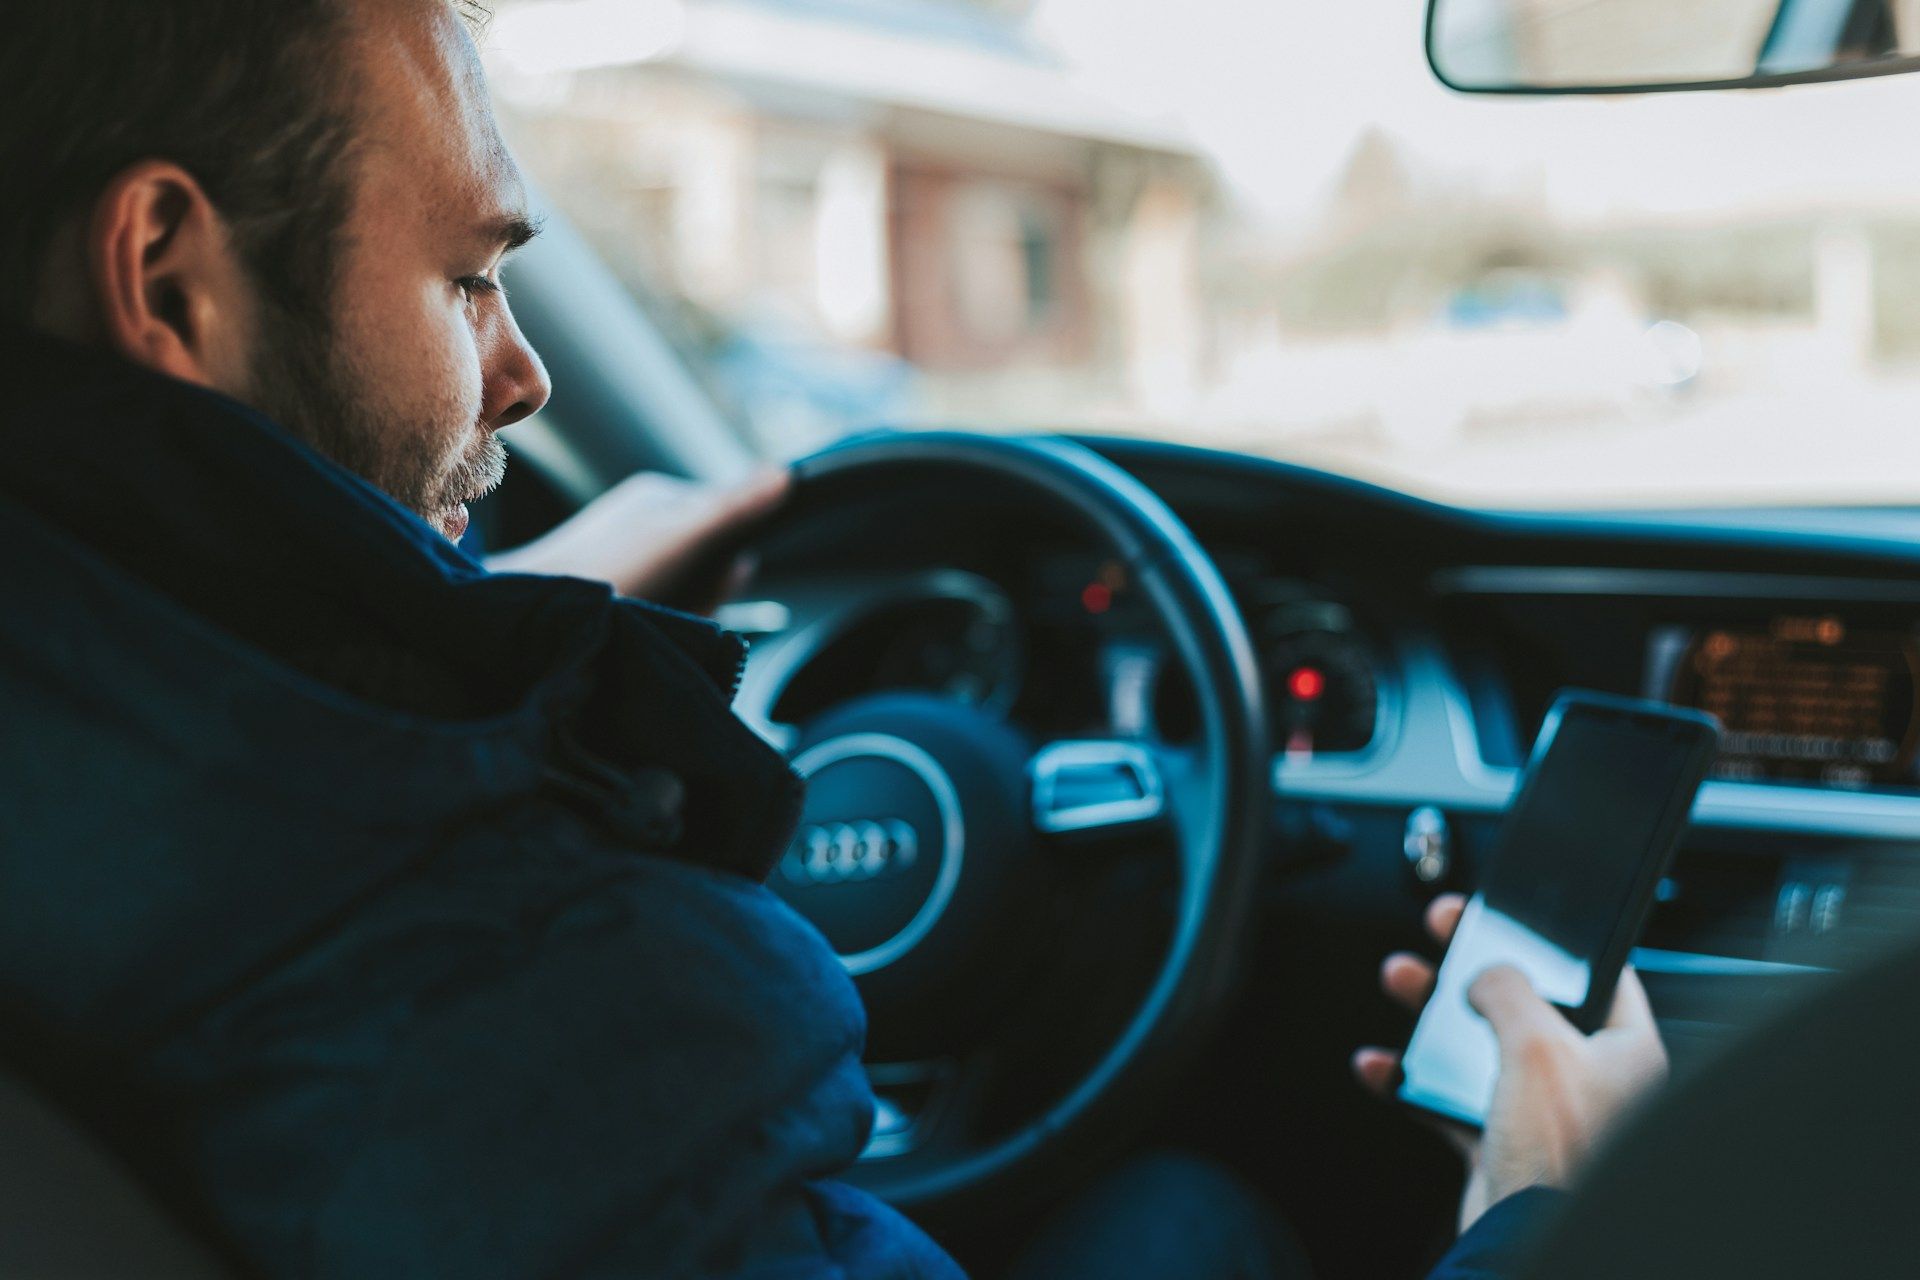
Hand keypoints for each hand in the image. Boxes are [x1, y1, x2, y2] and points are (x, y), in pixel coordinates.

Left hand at [488, 469, 789, 613]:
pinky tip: (638, 627)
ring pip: (685, 592)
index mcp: (659, 499)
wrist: (527, 618)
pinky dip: (659, 625)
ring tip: (653, 617)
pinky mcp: (610, 595)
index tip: (721, 576)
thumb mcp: (680, 537)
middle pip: (710, 562)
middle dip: (708, 593)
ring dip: (684, 613)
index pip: (729, 519)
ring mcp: (625, 560)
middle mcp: (642, 525)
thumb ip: (732, 508)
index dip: (734, 558)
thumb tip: (785, 475)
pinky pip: (658, 611)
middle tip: (680, 604)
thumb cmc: (603, 572)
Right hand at [1353, 895, 1668, 1233]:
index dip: (1550, 939)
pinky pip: (1448, 1097)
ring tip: (1401, 980)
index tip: (1512, 913)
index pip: (1597, 974)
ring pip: (1481, 1042)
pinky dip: (1411, 1078)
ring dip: (1434, 1013)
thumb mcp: (1537, 1044)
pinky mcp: (1501, 1141)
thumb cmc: (1559, 1156)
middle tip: (1444, 931)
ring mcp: (1542, 1111)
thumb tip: (1487, 973)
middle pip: (1525, 1001)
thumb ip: (1509, 990)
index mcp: (1624, 1050)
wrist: (1524, 1240)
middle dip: (1474, 966)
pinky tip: (1381, 1064)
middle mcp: (1588, 1079)